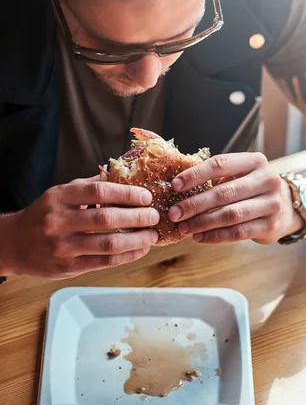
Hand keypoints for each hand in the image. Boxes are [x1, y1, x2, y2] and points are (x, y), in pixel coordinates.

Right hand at [0, 178, 159, 278]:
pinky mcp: (68, 267)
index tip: (146, 196)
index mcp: (59, 197)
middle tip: (154, 215)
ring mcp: (62, 246)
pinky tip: (139, 249)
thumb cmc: (45, 214)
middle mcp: (58, 221)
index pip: (98, 191)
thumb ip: (90, 185)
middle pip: (106, 218)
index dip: (126, 193)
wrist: (14, 244)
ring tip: (152, 234)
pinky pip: (104, 262)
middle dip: (136, 217)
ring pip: (108, 244)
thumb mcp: (61, 193)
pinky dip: (127, 256)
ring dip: (137, 240)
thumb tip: (125, 174)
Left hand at [169, 152, 303, 244]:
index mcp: (255, 161)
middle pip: (224, 192)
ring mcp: (271, 203)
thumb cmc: (251, 188)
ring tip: (184, 228)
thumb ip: (216, 177)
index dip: (195, 175)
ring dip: (203, 222)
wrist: (286, 207)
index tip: (175, 186)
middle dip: (195, 204)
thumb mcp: (240, 174)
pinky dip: (216, 236)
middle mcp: (267, 180)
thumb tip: (178, 187)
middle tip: (174, 213)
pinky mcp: (271, 226)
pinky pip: (238, 233)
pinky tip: (199, 237)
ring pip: (231, 214)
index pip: (220, 164)